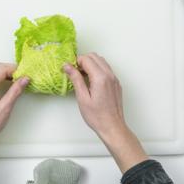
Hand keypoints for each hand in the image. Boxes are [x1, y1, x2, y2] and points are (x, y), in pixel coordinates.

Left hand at [0, 63, 28, 178]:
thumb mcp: (5, 108)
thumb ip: (15, 91)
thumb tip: (24, 79)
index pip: (1, 69)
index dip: (15, 70)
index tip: (24, 74)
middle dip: (10, 68)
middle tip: (22, 76)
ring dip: (4, 70)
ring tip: (16, 79)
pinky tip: (7, 81)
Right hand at [64, 53, 147, 172]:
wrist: (112, 127)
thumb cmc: (97, 116)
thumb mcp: (82, 98)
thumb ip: (76, 79)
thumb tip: (67, 66)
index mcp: (101, 78)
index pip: (86, 59)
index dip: (75, 62)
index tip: (69, 70)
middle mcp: (110, 75)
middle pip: (95, 56)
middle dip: (83, 61)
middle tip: (74, 72)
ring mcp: (114, 79)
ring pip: (101, 61)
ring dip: (90, 64)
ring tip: (82, 77)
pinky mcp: (116, 83)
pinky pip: (106, 69)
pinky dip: (97, 69)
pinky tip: (91, 81)